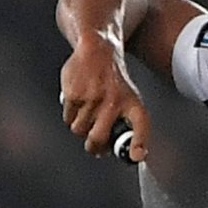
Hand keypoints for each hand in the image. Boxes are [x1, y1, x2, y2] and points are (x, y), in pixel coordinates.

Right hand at [59, 32, 151, 160]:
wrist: (97, 51)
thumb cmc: (114, 81)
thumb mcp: (129, 100)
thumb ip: (125, 124)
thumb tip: (124, 153)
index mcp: (132, 105)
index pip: (140, 128)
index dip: (138, 144)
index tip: (136, 156)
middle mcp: (114, 103)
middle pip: (97, 138)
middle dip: (93, 148)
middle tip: (94, 148)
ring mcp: (92, 99)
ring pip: (79, 130)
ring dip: (81, 129)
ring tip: (87, 116)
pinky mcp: (74, 94)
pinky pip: (68, 119)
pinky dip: (70, 117)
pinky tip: (78, 105)